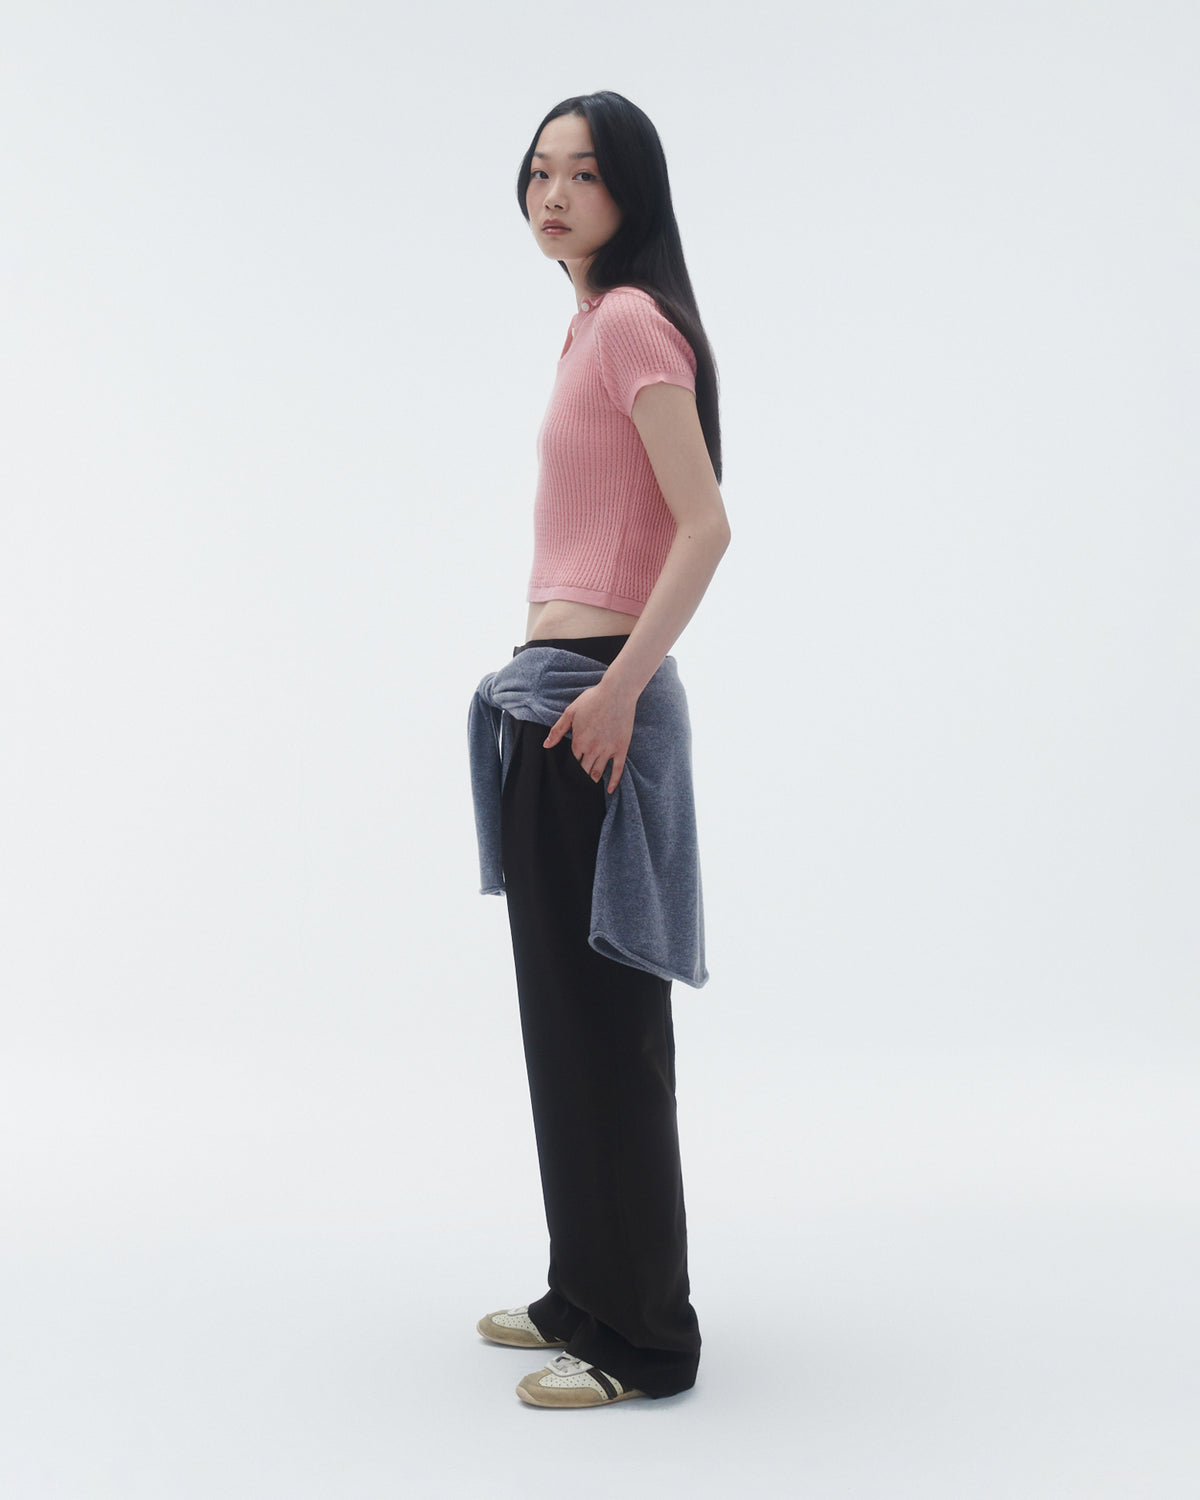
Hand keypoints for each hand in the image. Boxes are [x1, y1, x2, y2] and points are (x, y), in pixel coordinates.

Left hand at [543, 678, 637, 792]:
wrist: (617, 692)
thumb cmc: (592, 699)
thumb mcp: (571, 712)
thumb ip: (557, 730)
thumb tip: (545, 745)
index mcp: (578, 741)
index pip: (570, 762)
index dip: (567, 769)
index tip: (565, 775)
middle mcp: (592, 749)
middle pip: (583, 771)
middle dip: (578, 778)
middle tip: (575, 786)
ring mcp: (608, 750)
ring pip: (598, 773)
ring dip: (592, 781)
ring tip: (588, 787)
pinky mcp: (621, 748)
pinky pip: (618, 770)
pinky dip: (614, 782)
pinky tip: (609, 790)